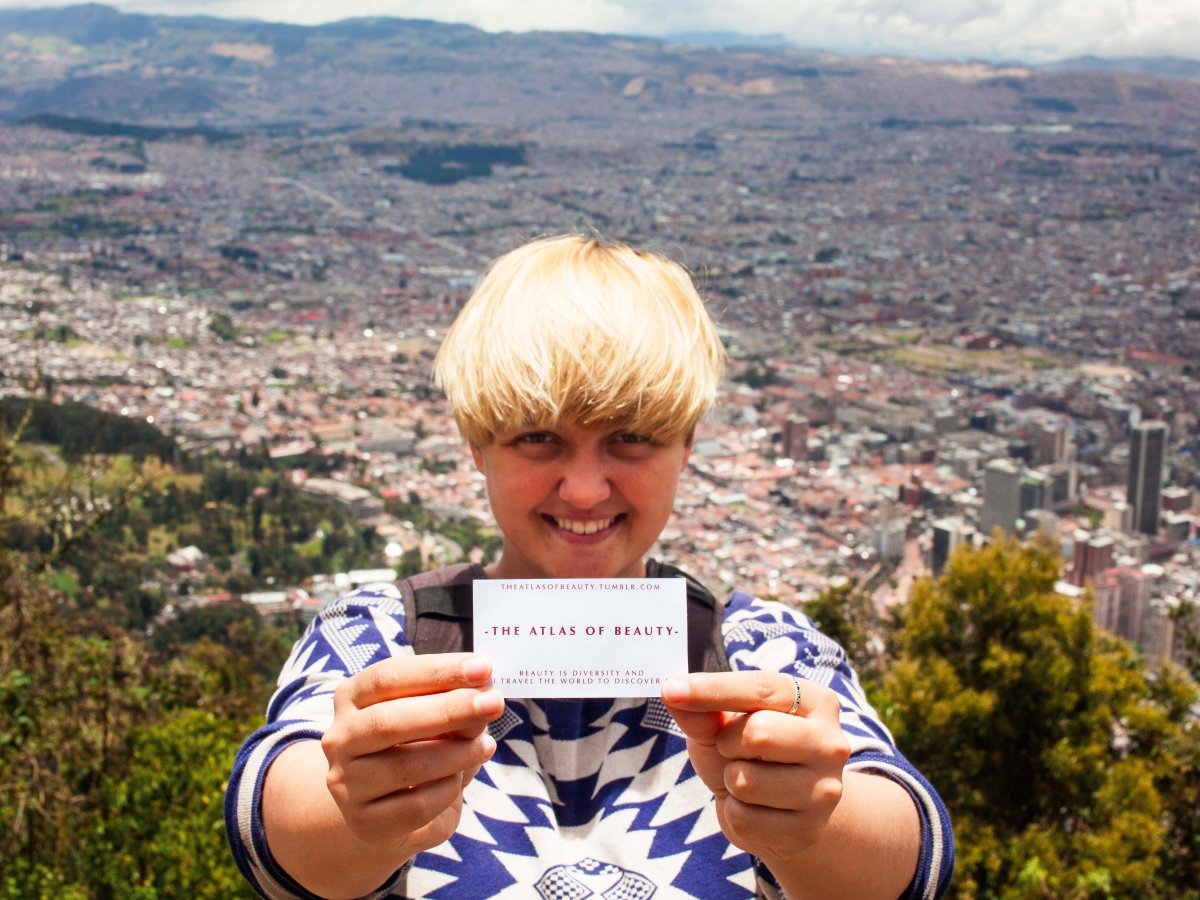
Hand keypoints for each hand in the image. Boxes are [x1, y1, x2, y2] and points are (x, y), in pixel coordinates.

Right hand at [320, 653, 502, 857]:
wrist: (385, 806)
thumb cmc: (415, 745)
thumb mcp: (432, 717)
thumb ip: (454, 707)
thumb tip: (484, 702)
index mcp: (352, 697)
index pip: (388, 677)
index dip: (437, 671)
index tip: (484, 668)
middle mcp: (340, 738)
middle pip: (389, 721)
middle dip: (448, 710)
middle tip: (494, 703)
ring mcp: (347, 783)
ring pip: (406, 767)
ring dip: (457, 754)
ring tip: (486, 746)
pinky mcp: (364, 822)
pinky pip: (416, 807)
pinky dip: (448, 790)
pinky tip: (460, 779)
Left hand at [661, 672, 849, 863]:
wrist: (778, 811)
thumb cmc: (749, 753)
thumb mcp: (723, 725)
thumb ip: (702, 711)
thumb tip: (673, 691)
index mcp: (815, 702)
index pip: (761, 689)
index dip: (713, 689)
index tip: (671, 689)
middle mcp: (831, 743)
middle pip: (759, 733)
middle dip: (728, 742)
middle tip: (733, 748)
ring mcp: (824, 791)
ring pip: (746, 780)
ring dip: (730, 780)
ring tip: (747, 780)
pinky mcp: (807, 831)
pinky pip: (744, 818)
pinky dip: (734, 813)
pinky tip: (755, 809)